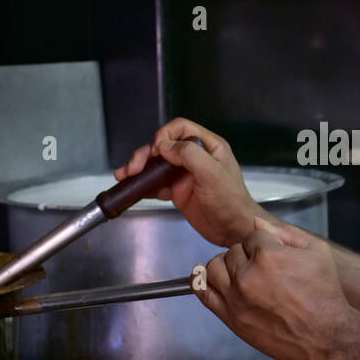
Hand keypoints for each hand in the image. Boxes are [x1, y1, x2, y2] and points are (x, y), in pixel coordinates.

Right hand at [116, 118, 261, 245]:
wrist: (234, 230)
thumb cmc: (230, 200)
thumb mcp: (211, 173)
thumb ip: (188, 155)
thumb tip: (164, 146)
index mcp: (209, 147)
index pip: (181, 129)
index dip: (165, 135)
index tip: (156, 150)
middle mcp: (196, 157)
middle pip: (164, 146)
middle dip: (146, 154)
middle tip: (133, 168)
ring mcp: (186, 175)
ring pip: (157, 165)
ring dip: (140, 169)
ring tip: (125, 176)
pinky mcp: (179, 192)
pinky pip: (157, 184)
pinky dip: (145, 186)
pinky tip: (137, 191)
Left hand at [195, 217, 354, 359]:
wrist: (325, 334)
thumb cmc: (325, 294)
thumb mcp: (317, 252)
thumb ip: (285, 233)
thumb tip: (256, 224)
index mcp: (268, 255)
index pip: (252, 236)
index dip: (264, 243)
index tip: (273, 254)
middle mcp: (248, 275)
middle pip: (233, 251)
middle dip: (246, 255)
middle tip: (262, 267)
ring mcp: (236, 297)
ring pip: (214, 268)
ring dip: (225, 265)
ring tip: (238, 272)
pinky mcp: (231, 317)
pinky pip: (204, 293)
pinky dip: (201, 281)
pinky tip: (208, 278)